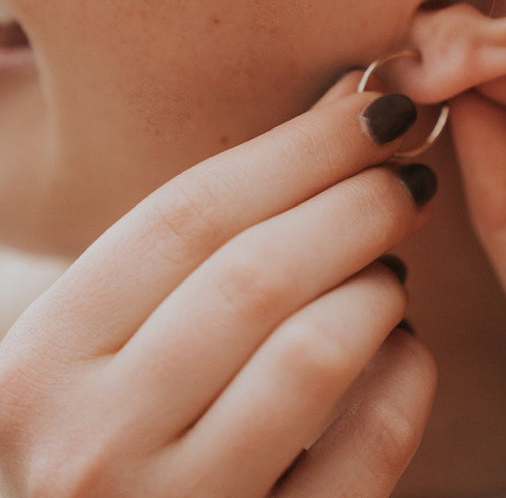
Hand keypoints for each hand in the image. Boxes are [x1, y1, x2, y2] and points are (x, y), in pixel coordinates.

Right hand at [0, 75, 436, 497]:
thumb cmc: (116, 434)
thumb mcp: (112, 340)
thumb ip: (201, 242)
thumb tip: (341, 113)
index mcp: (42, 361)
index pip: (188, 214)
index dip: (300, 149)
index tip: (374, 111)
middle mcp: (90, 442)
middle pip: (257, 274)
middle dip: (358, 203)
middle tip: (408, 177)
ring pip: (314, 353)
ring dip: (378, 287)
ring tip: (390, 268)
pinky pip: (370, 450)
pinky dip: (408, 379)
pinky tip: (404, 349)